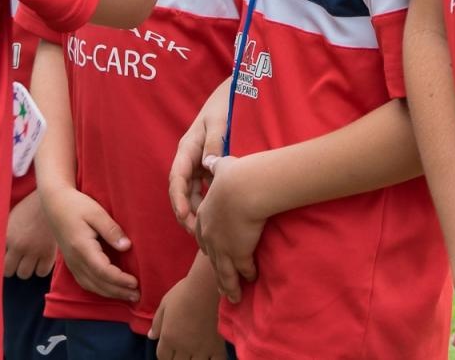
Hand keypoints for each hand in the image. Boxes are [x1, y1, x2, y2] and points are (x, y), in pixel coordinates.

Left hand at [4, 189, 57, 279]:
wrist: (51, 200)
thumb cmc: (29, 208)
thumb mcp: (11, 218)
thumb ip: (4, 235)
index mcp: (7, 236)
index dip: (1, 260)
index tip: (5, 258)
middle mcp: (19, 246)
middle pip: (9, 271)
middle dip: (11, 267)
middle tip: (17, 261)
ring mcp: (35, 250)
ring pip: (24, 274)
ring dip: (25, 269)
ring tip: (29, 261)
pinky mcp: (49, 253)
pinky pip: (42, 272)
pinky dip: (40, 269)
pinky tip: (41, 261)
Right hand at [40, 186, 138, 302]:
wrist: (54, 204)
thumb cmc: (77, 205)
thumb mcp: (97, 213)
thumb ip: (111, 230)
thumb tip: (126, 247)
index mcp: (82, 248)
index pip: (103, 271)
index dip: (120, 280)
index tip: (135, 283)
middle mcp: (75, 260)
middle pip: (98, 283)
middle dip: (118, 292)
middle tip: (137, 296)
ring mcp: (71, 263)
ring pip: (91, 286)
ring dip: (110, 293)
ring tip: (127, 295)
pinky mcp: (71, 263)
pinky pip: (85, 282)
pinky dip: (99, 289)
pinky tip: (110, 290)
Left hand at [148, 261, 225, 359]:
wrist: (207, 287)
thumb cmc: (185, 291)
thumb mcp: (165, 304)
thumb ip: (157, 322)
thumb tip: (151, 336)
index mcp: (168, 338)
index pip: (163, 357)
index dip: (166, 355)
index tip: (170, 350)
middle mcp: (183, 348)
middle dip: (178, 358)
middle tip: (183, 350)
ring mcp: (200, 349)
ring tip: (196, 354)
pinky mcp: (216, 346)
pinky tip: (211, 356)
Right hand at [169, 82, 228, 233]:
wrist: (232, 95)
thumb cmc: (224, 106)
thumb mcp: (219, 122)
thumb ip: (213, 142)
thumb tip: (208, 165)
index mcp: (187, 149)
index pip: (177, 178)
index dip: (179, 199)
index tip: (184, 215)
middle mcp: (188, 158)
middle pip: (182, 190)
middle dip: (185, 212)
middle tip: (196, 232)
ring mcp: (196, 162)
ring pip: (192, 191)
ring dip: (196, 210)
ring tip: (205, 229)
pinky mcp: (206, 166)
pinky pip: (203, 187)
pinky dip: (207, 201)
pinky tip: (216, 215)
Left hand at [193, 154, 267, 304]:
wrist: (244, 189)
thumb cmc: (236, 175)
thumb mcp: (221, 167)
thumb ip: (215, 166)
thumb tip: (209, 159)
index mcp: (205, 216)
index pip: (203, 235)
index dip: (209, 244)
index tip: (214, 251)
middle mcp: (209, 235)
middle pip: (211, 257)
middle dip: (218, 269)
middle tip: (221, 281)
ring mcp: (222, 247)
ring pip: (224, 271)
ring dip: (228, 284)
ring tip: (232, 296)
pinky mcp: (237, 254)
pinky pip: (242, 270)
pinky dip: (246, 275)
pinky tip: (251, 280)